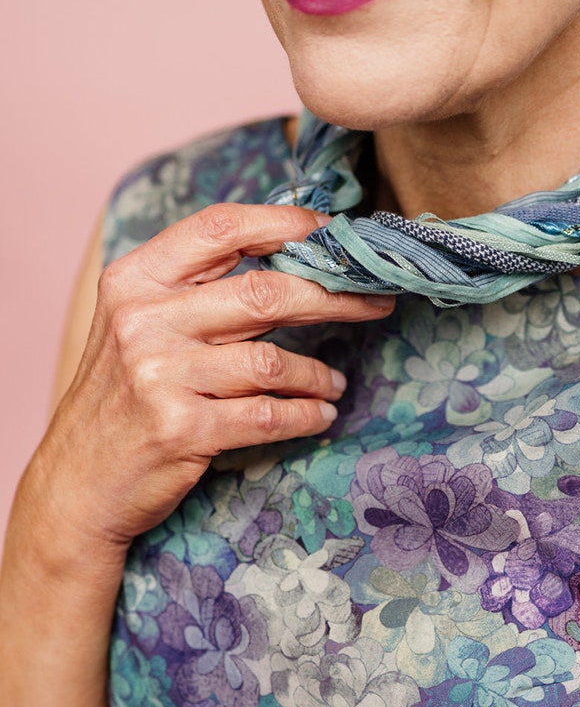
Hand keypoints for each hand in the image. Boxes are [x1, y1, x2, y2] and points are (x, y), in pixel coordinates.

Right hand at [46, 202, 393, 546]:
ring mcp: (160, 375)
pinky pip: (268, 415)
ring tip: (334, 383)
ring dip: (318, 373)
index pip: (220, 228)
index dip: (286, 224)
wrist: (78, 482)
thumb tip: (289, 254)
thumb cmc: (122, 397)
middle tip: (374, 303)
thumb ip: (196, 289)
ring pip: (273, 360)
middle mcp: (143, 319)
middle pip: (265, 291)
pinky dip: (306, 415)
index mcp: (135, 279)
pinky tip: (320, 414)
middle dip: (333, 296)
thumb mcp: (138, 325)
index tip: (334, 233)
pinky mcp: (181, 428)